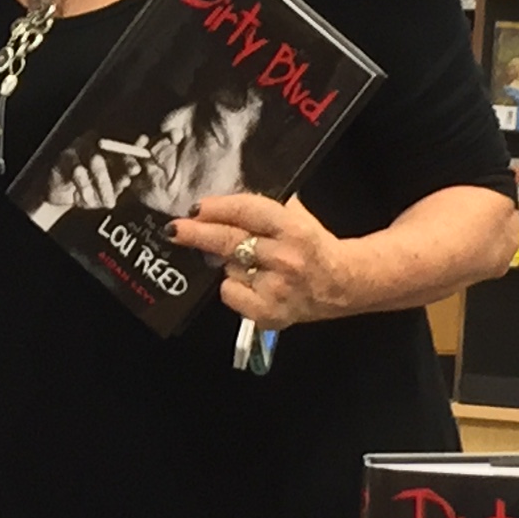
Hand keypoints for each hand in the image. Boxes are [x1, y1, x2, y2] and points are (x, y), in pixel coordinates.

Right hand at [26, 138, 153, 228]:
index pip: (123, 145)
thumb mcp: (107, 188)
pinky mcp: (64, 159)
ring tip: (109, 203)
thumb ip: (119, 181)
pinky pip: (77, 171)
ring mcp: (78, 148)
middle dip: (122, 166)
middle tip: (127, 182)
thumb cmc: (88, 188)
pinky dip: (85, 188)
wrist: (60, 194)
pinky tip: (87, 200)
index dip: (133, 152)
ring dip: (104, 185)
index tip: (140, 164)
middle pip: (111, 150)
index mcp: (107, 146)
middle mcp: (93, 142)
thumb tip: (129, 179)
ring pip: (96, 162)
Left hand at [170, 192, 365, 327]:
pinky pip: (231, 294)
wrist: (343, 284)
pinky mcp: (268, 314)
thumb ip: (265, 209)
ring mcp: (276, 289)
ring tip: (251, 263)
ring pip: (228, 269)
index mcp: (294, 229)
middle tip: (175, 230)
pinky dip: (234, 288)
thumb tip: (221, 203)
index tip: (195, 208)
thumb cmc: (315, 247)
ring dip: (228, 264)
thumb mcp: (297, 217)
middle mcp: (284, 259)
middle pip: (229, 242)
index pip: (247, 212)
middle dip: (197, 234)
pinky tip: (252, 284)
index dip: (218, 208)